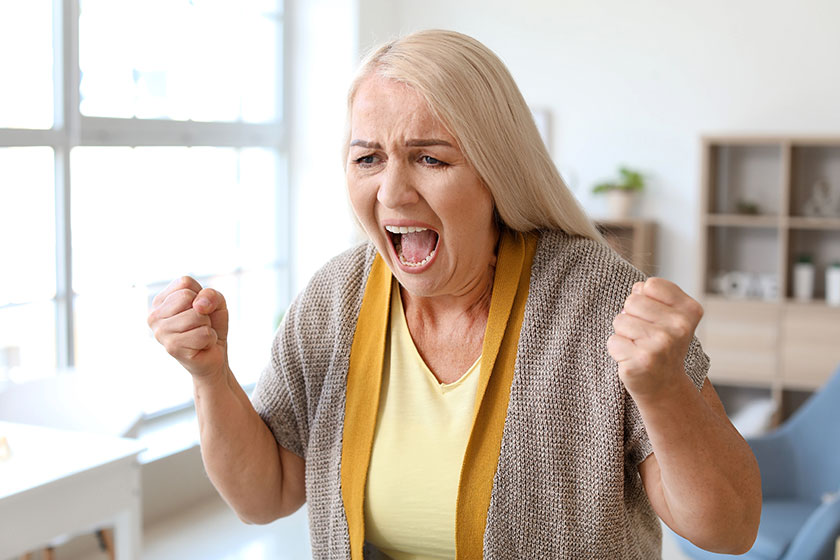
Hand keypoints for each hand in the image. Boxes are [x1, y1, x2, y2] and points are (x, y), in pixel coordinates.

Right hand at [147, 276, 228, 379]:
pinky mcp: (172, 347)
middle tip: (200, 324)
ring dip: (207, 326)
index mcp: (160, 301)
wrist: (214, 355)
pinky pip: (203, 334)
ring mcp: (161, 332)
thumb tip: (199, 305)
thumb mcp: (216, 302)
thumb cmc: (211, 325)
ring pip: (197, 316)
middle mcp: (154, 316)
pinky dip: (210, 339)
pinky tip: (201, 346)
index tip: (198, 309)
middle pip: (187, 297)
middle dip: (203, 311)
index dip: (200, 295)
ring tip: (200, 335)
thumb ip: (210, 294)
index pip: (185, 282)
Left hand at [607, 277, 703, 399]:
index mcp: (689, 310)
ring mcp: (661, 344)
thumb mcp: (668, 316)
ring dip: (623, 334)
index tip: (655, 319)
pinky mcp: (642, 360)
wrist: (665, 386)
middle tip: (645, 337)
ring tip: (639, 347)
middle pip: (632, 301)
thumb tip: (637, 288)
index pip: (651, 285)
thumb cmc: (661, 345)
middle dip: (632, 317)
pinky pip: (613, 341)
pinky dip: (617, 351)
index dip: (646, 299)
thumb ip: (653, 296)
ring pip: (620, 320)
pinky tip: (633, 360)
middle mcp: (679, 326)